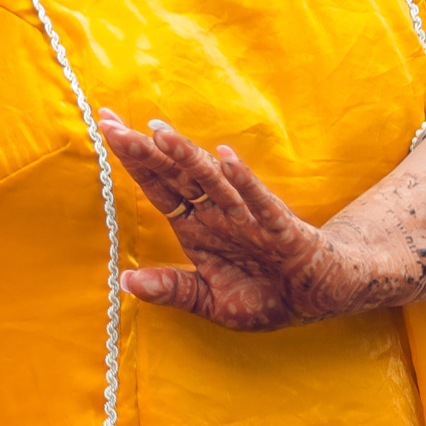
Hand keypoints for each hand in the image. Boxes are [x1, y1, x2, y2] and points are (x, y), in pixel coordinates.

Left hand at [98, 110, 405, 330]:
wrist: (319, 298)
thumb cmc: (264, 295)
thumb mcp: (210, 301)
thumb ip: (172, 289)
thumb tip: (125, 283)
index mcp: (196, 226)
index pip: (158, 186)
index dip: (133, 160)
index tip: (106, 129)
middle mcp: (217, 213)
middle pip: (177, 175)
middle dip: (145, 150)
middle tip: (112, 124)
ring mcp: (249, 217)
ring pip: (213, 181)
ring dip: (188, 157)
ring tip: (161, 134)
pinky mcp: (282, 229)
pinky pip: (261, 203)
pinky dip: (244, 181)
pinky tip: (226, 159)